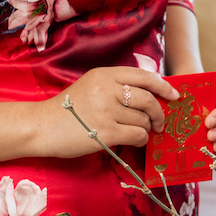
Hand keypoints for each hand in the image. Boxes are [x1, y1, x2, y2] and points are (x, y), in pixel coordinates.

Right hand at [40, 67, 179, 157]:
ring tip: (138, 131)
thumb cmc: (68, 108)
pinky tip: (133, 140)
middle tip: (159, 122)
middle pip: (149, 99)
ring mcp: (106, 111)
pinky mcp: (105, 132)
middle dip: (159, 113)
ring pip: (144, 120)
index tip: (174, 95)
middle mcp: (107, 89)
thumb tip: (151, 92)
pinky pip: (137, 135)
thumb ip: (117, 85)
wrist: (41, 126)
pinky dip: (141, 139)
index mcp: (105, 74)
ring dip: (147, 128)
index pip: (144, 76)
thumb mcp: (91, 85)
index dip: (164, 86)